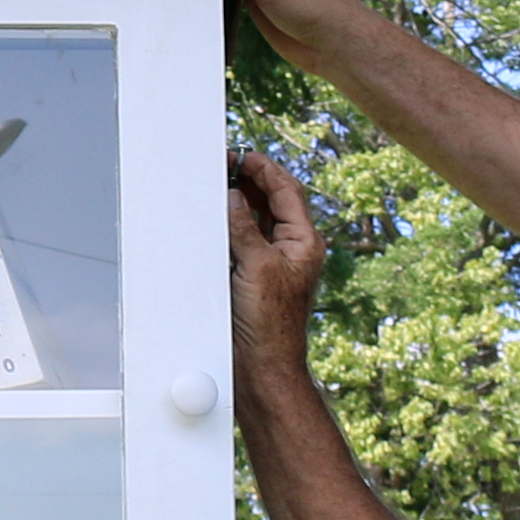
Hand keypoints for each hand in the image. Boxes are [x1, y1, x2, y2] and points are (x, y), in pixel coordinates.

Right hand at [227, 151, 325, 358]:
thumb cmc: (270, 324)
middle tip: (227, 164)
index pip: (287, 191)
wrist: (261, 365)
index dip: (265, 169)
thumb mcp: (257, 267)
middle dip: (251, 180)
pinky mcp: (253, 275)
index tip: (242, 154)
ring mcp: (272, 261)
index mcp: (304, 242)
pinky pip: (243, 239)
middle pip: (273, 200)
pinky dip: (230, 225)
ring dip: (239, 200)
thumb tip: (233, 198)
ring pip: (257, 218)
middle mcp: (290, 249)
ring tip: (219, 184)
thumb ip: (244, 228)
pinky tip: (215, 218)